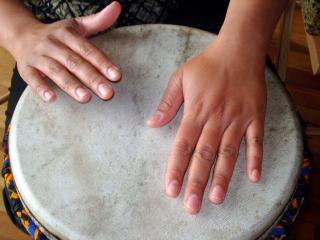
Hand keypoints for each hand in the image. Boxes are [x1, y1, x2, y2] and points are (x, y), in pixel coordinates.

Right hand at [11, 2, 120, 102]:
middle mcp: (52, 43)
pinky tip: (52, 99)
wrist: (22, 35)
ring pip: (55, 70)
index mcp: (66, 33)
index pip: (86, 49)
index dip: (102, 62)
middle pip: (74, 62)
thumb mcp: (76, 26)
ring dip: (70, 85)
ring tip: (85, 98)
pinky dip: (41, 88)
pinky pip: (32, 78)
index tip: (116, 76)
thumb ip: (98, 21)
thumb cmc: (57, 34)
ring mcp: (37, 56)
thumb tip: (117, 7)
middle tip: (107, 93)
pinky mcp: (25, 68)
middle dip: (92, 78)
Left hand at [147, 38, 266, 213]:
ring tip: (217, 198)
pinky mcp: (255, 116)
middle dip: (197, 181)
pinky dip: (255, 159)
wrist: (238, 50)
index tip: (171, 188)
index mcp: (196, 111)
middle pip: (205, 155)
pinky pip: (256, 141)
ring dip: (223, 177)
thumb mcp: (180, 77)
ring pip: (229, 153)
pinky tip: (253, 177)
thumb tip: (152, 123)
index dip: (176, 168)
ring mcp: (238, 119)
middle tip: (191, 205)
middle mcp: (216, 119)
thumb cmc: (207, 64)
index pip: (183, 145)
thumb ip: (167, 102)